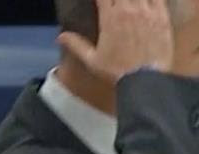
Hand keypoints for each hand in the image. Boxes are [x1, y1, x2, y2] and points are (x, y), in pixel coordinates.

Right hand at [58, 0, 173, 83]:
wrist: (145, 78)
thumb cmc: (116, 70)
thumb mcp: (92, 60)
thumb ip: (76, 45)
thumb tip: (60, 36)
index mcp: (110, 18)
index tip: (97, 1)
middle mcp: (129, 10)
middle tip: (111, 4)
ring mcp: (148, 11)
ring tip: (126, 4)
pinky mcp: (162, 16)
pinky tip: (144, 2)